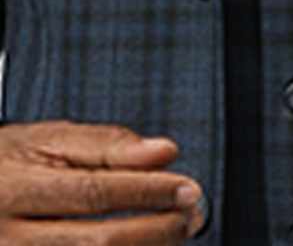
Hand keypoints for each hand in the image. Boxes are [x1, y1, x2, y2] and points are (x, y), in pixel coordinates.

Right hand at [0, 121, 203, 243]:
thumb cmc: (6, 165)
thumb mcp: (47, 139)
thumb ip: (108, 144)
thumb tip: (164, 153)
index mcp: (13, 190)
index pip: (93, 192)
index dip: (147, 192)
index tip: (188, 189)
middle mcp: (6, 238)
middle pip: (95, 242)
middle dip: (155, 230)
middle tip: (192, 215)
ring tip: (177, 231)